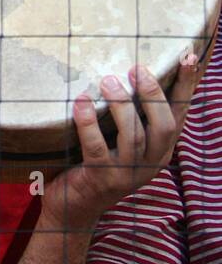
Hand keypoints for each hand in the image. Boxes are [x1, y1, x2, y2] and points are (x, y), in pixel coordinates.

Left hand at [41, 56, 200, 230]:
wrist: (75, 206)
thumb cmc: (99, 162)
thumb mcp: (122, 141)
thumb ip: (132, 115)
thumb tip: (128, 68)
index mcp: (160, 151)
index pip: (179, 114)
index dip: (185, 86)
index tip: (188, 56)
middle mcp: (150, 164)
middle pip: (164, 126)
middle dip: (153, 94)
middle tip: (136, 68)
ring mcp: (127, 174)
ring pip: (133, 135)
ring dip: (121, 104)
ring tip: (108, 80)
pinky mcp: (101, 178)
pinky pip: (97, 146)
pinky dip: (88, 121)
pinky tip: (81, 100)